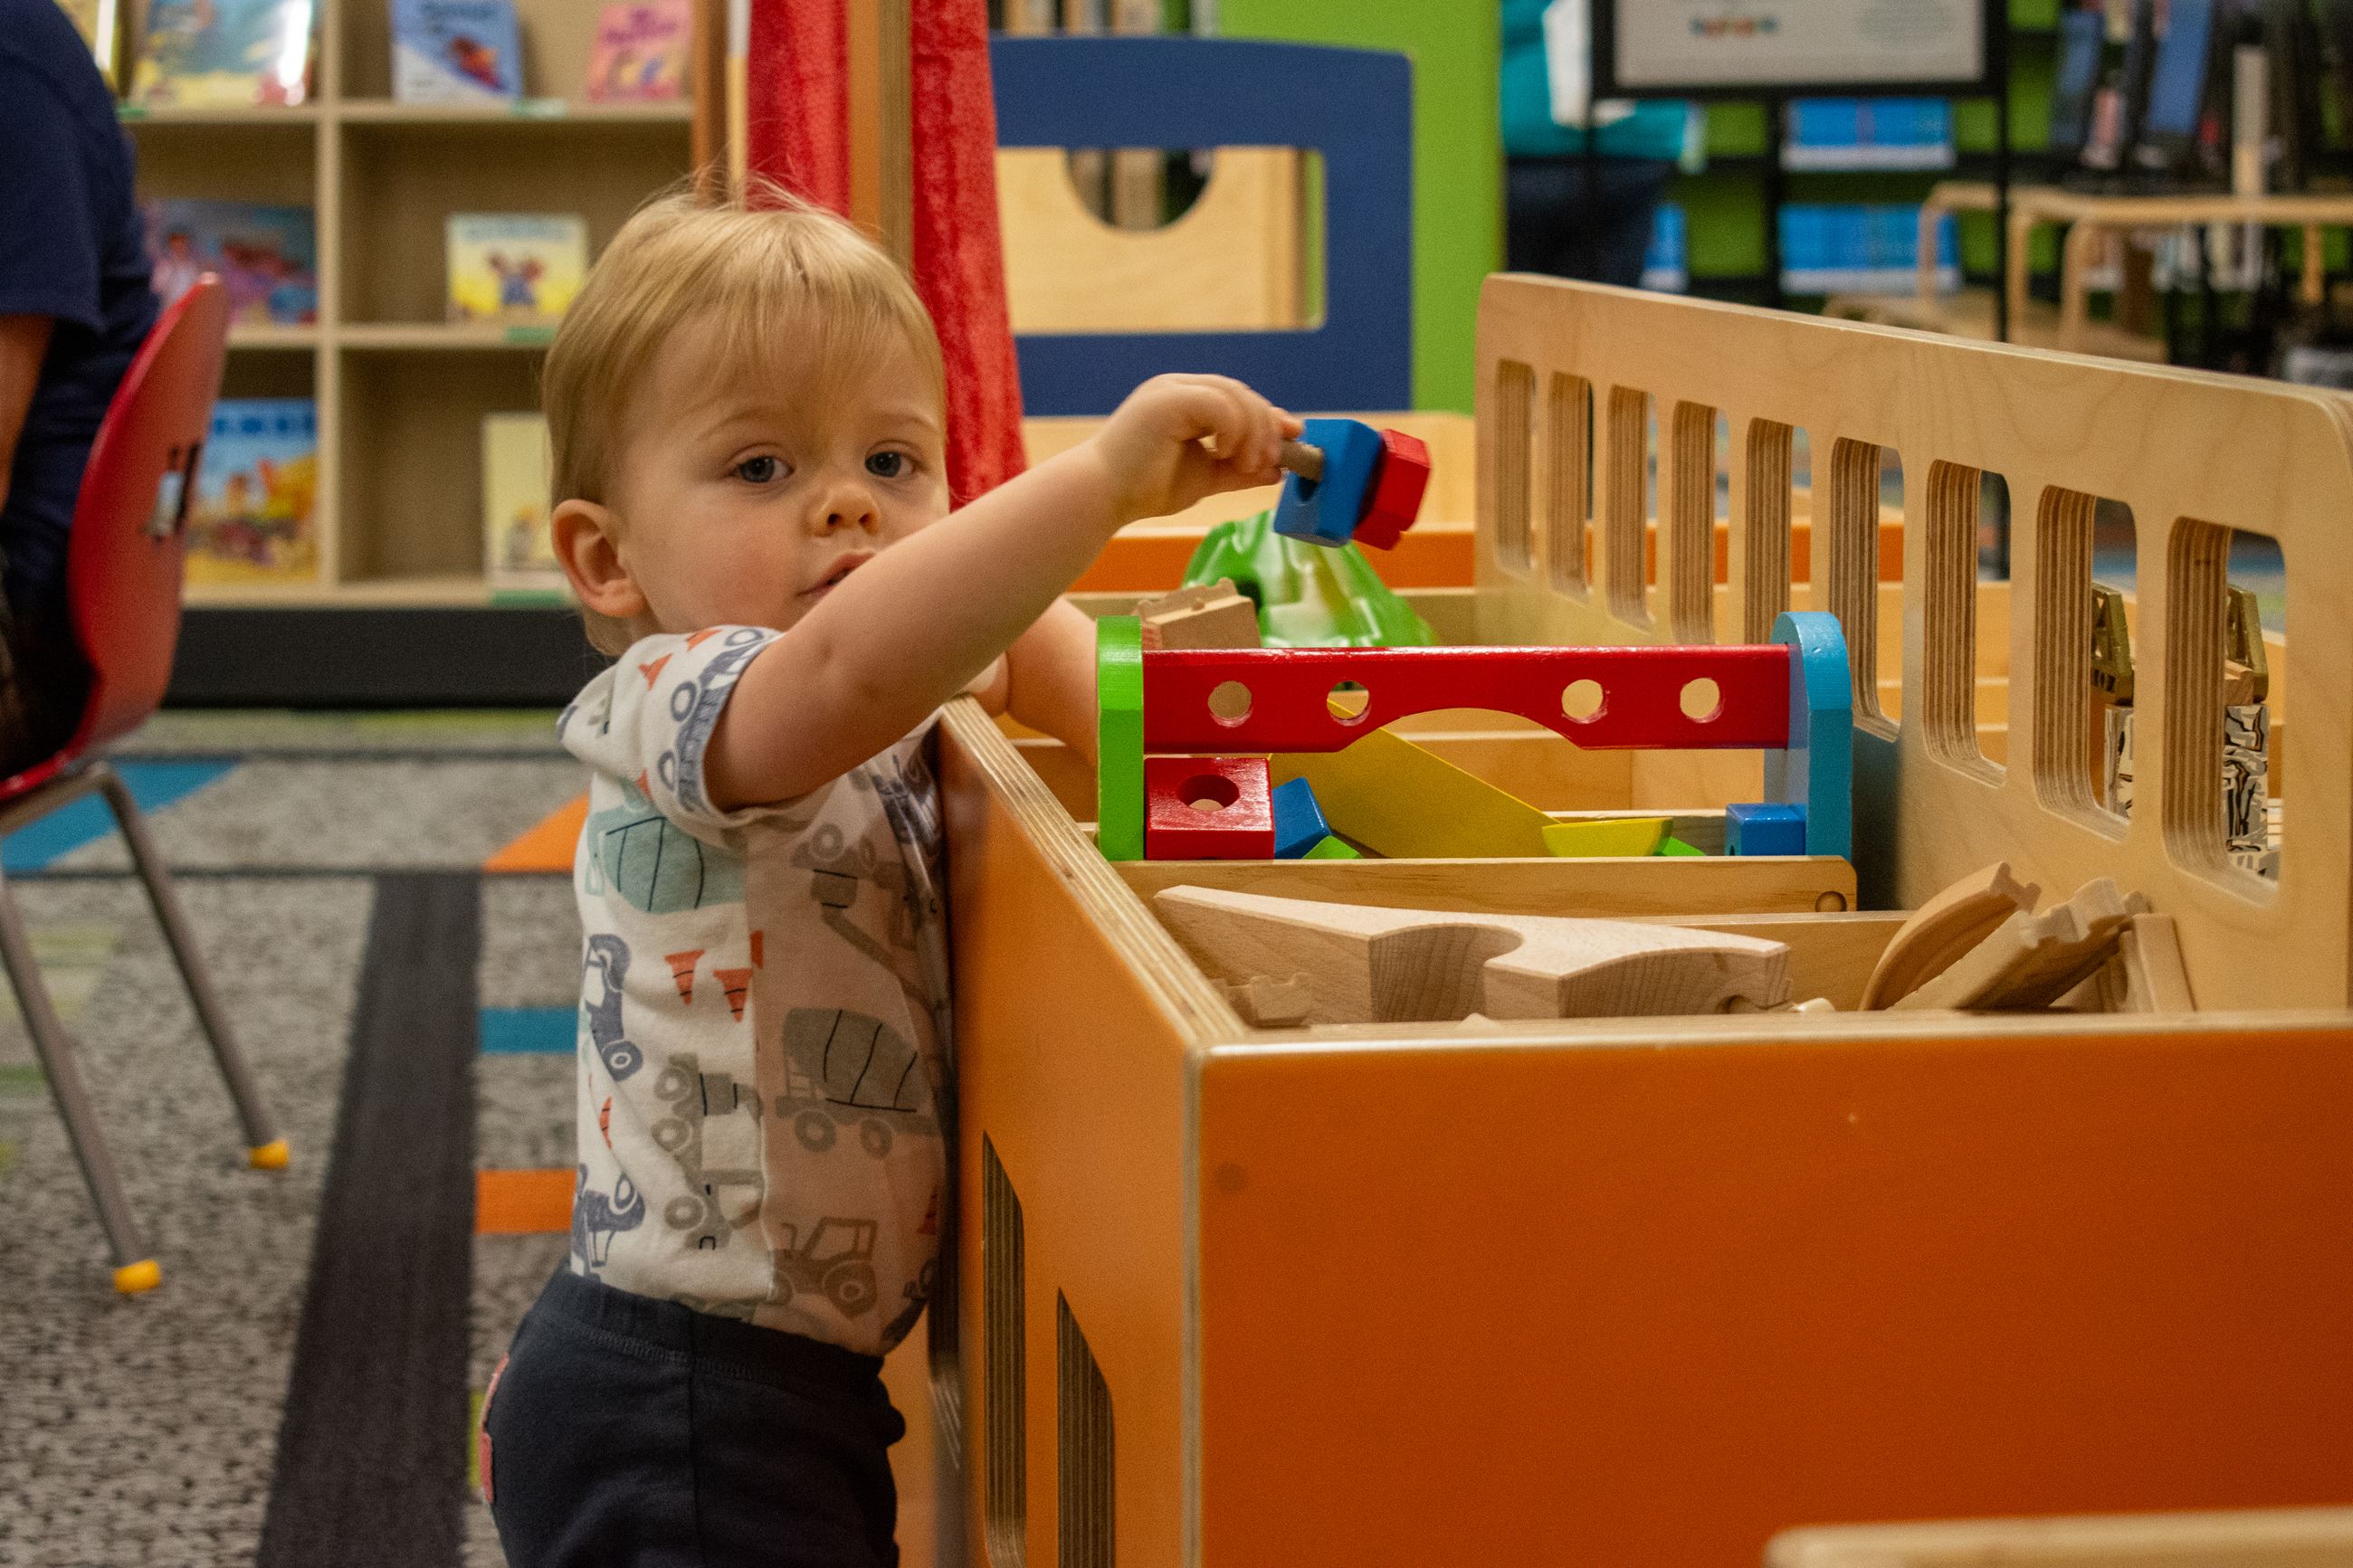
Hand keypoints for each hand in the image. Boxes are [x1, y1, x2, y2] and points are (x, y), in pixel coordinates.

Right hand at [1086, 374, 1299, 526]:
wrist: (1102, 496)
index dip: (1268, 415)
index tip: (1293, 435)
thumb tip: (1277, 470)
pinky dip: (1234, 430)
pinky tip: (1226, 454)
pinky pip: (1219, 405)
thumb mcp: (1204, 477)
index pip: (1236, 398)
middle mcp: (1178, 387)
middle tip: (1274, 460)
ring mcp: (1172, 390)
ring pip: (1234, 396)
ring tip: (1248, 465)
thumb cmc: (1143, 488)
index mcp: (1184, 401)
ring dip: (1253, 432)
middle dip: (1266, 425)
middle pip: (1241, 393)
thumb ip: (1239, 471)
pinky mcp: (1168, 399)